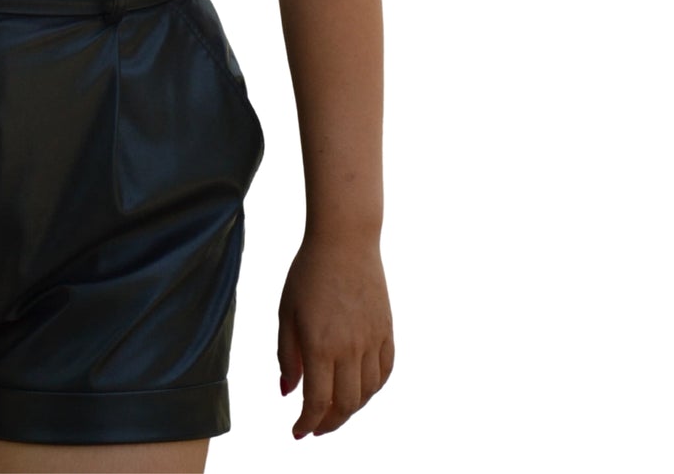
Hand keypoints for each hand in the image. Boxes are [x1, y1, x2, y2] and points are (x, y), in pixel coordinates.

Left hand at [277, 230, 393, 437]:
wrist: (345, 240)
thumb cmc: (308, 273)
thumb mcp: (286, 312)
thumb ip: (287, 355)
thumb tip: (288, 393)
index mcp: (320, 344)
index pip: (317, 401)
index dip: (307, 423)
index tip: (297, 433)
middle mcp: (350, 348)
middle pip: (346, 405)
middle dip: (329, 423)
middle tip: (314, 427)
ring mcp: (372, 340)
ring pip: (367, 393)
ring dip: (351, 409)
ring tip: (333, 410)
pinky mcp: (387, 331)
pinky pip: (385, 372)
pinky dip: (373, 389)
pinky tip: (359, 390)